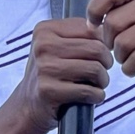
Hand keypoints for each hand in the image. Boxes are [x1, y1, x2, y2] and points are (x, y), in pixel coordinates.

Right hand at [0, 19, 112, 133]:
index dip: (103, 42)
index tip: (101, 53)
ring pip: (95, 69)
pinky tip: (93, 96)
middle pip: (96, 48)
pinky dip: (97, 95)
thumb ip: (79, 34)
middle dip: (107, 61)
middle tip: (103, 69)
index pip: (91, 29)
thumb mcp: (58, 45)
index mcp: (45, 30)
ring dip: (103, 79)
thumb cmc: (49, 71)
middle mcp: (43, 46)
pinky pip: (88, 91)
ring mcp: (44, 69)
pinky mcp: (48, 91)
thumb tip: (106, 30)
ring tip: (98, 83)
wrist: (27, 104)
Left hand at [87, 0, 134, 116]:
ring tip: (130, 56)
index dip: (94, 9)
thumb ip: (110, 13)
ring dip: (120, 57)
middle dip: (109, 41)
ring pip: (122, 43)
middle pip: (112, 22)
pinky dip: (130, 69)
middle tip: (119, 47)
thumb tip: (90, 24)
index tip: (94, 25)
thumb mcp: (130, 19)